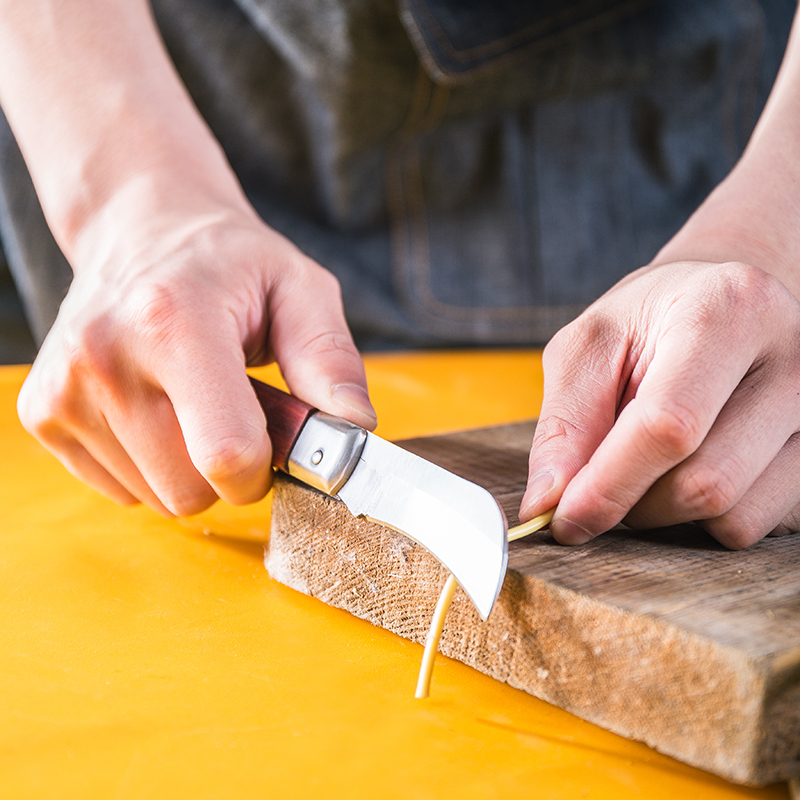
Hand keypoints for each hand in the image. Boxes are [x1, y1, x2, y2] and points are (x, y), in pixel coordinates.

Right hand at [17, 184, 374, 516]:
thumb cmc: (227, 260)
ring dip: (189, 467)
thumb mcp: (299, 286)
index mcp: (174, 322)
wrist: (140, 229)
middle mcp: (104, 357)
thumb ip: (330, 358)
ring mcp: (63, 389)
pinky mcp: (43, 412)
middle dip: (229, 471)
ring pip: (155, 498)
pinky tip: (157, 409)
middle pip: (188, 490)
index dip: (265, 468)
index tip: (275, 443)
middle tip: (237, 413)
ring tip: (194, 402)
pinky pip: (119, 489)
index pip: (226, 453)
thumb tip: (355, 427)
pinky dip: (151, 466)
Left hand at [520, 259, 799, 548]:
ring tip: (650, 463)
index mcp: (728, 311)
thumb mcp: (589, 348)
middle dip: (633, 503)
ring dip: (667, 513)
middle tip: (602, 479)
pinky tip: (692, 468)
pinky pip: (757, 527)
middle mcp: (795, 361)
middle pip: (704, 483)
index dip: (607, 485)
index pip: (669, 425)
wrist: (725, 308)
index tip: (563, 519)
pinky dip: (706, 518)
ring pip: (732, 516)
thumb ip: (564, 424)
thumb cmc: (650, 324)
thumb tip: (546, 504)